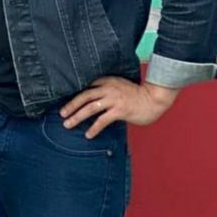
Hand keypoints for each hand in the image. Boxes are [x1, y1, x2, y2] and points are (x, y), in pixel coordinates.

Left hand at [59, 76, 177, 137]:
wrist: (155, 99)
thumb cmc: (137, 94)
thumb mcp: (119, 86)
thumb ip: (106, 89)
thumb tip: (91, 99)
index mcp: (106, 81)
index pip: (86, 87)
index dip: (73, 94)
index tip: (63, 101)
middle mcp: (108, 88)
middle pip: (84, 96)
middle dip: (71, 105)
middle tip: (61, 113)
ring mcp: (114, 99)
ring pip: (90, 108)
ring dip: (77, 117)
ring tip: (68, 124)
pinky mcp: (120, 110)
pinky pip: (103, 120)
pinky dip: (94, 128)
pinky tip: (88, 134)